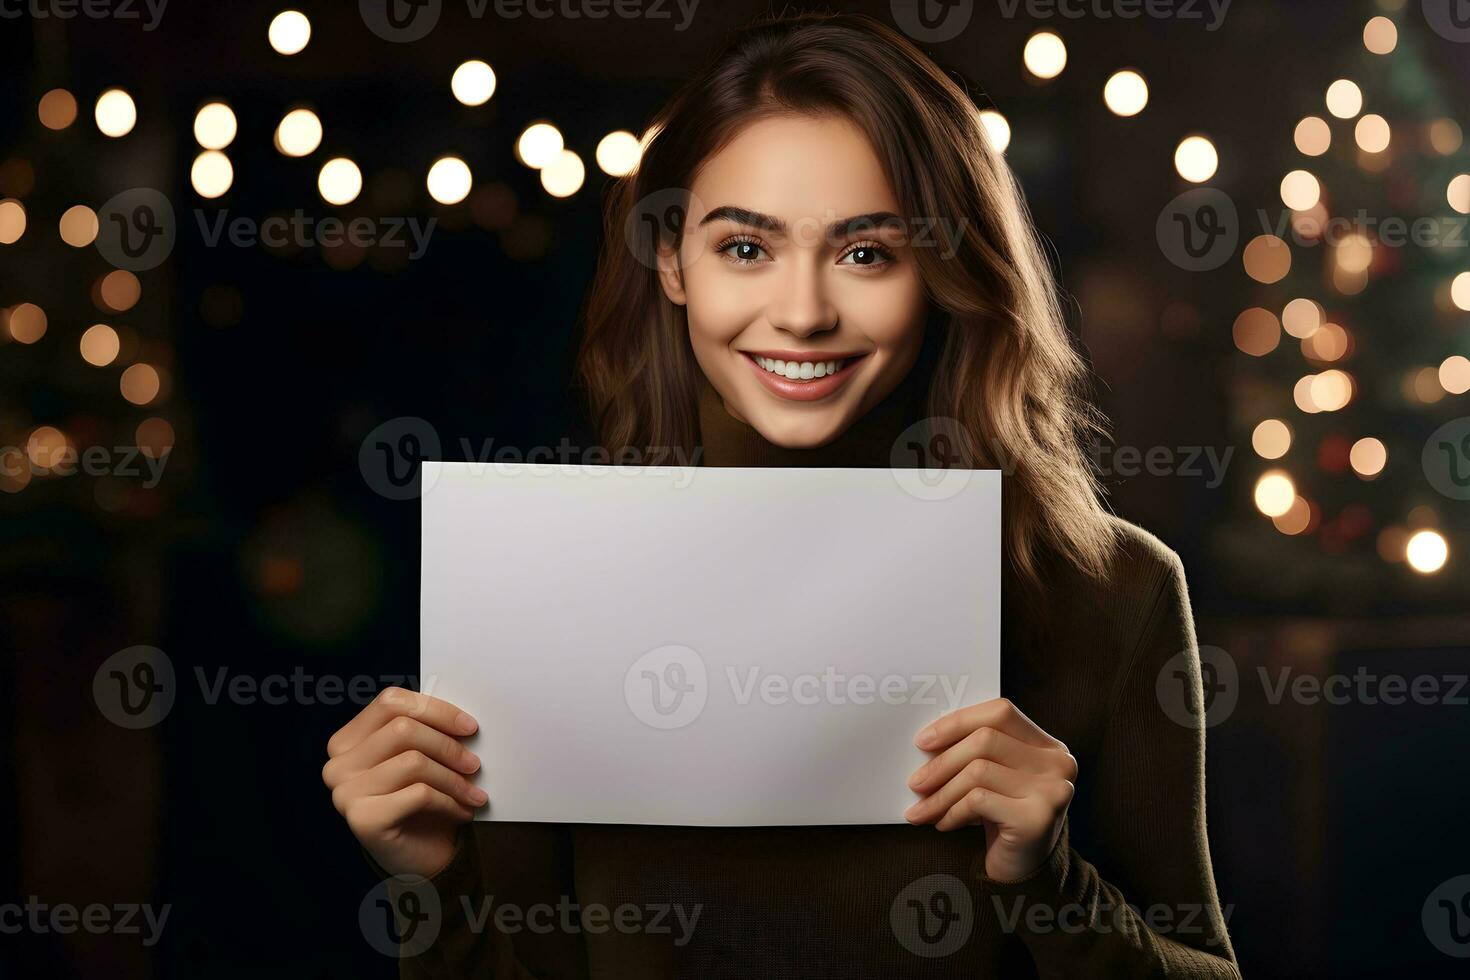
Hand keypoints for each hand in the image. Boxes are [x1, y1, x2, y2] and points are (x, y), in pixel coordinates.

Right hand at [322, 687, 486, 877]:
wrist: (418, 860)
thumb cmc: (421, 804)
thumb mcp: (421, 758)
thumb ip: (426, 730)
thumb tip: (460, 717)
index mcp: (348, 740)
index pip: (390, 702)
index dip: (435, 710)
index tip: (469, 727)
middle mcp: (338, 764)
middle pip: (403, 729)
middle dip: (448, 746)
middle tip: (474, 764)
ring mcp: (345, 793)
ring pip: (413, 761)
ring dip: (454, 778)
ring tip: (473, 791)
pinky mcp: (362, 819)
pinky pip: (419, 794)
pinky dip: (449, 801)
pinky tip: (463, 810)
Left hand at [904, 697, 1076, 882]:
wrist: (1027, 876)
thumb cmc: (1003, 820)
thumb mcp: (995, 779)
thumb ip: (976, 752)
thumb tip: (926, 741)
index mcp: (1049, 746)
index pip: (1000, 713)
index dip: (958, 722)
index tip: (923, 741)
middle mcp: (1058, 763)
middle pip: (985, 739)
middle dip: (941, 762)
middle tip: (914, 782)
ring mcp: (1052, 790)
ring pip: (978, 770)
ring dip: (940, 793)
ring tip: (922, 809)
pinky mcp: (1037, 818)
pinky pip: (978, 800)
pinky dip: (952, 811)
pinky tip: (944, 824)